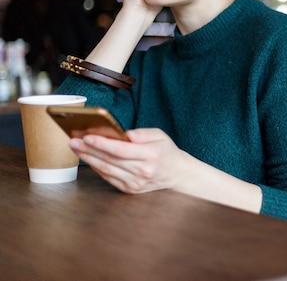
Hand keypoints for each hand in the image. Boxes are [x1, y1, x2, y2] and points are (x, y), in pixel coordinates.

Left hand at [69, 128, 187, 193]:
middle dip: (89, 150)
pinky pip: (108, 178)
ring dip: (88, 159)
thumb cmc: (166, 152)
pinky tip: (89, 159)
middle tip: (74, 141)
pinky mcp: (130, 189)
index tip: (87, 137)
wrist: (176, 174)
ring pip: (106, 170)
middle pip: (110, 160)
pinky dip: (96, 168)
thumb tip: (124, 134)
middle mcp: (142, 171)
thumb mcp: (160, 136)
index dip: (102, 144)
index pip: (121, 150)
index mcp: (151, 155)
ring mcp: (135, 183)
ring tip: (77, 148)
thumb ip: (143, 133)